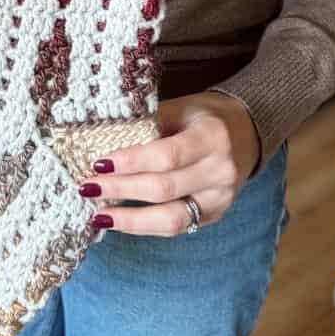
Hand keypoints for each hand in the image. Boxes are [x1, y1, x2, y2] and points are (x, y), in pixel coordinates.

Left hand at [80, 93, 261, 237]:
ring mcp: (220, 199)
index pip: (166, 155)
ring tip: (99, 216)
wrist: (245, 132)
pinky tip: (120, 222)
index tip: (99, 163)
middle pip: (164, 189)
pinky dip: (144, 226)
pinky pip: (176, 227)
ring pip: (170, 219)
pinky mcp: (214, 216)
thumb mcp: (181, 108)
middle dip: (121, 189)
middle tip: (88, 187)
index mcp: (212, 137)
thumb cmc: (203, 116)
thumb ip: (149, 125)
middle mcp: (220, 172)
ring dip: (130, 220)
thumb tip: (103, 143)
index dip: (130, 162)